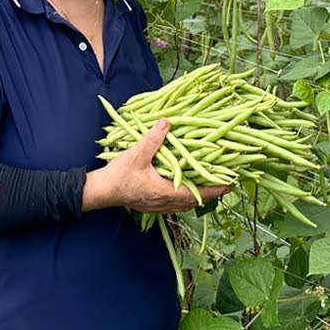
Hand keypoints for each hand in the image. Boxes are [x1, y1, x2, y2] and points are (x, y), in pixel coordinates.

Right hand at [83, 119, 229, 213]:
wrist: (100, 191)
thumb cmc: (118, 175)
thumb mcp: (136, 154)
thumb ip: (153, 139)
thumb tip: (167, 123)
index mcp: (166, 192)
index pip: (198, 193)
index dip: (215, 189)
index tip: (230, 184)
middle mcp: (165, 203)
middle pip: (193, 202)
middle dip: (208, 193)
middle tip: (221, 183)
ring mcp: (157, 206)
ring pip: (184, 204)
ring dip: (195, 196)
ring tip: (205, 186)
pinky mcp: (150, 205)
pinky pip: (173, 204)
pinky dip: (182, 197)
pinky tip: (181, 189)